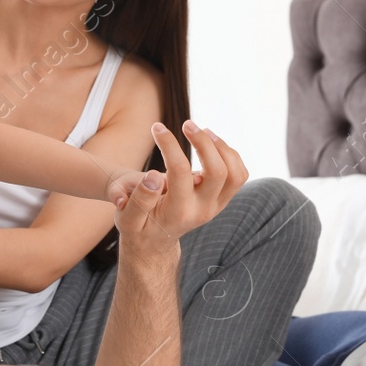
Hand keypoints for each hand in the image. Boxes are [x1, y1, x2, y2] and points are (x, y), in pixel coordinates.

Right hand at [114, 119, 248, 258]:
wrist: (153, 241)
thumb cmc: (136, 225)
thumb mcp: (126, 217)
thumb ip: (137, 199)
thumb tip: (153, 178)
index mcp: (177, 213)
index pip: (180, 172)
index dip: (169, 145)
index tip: (156, 128)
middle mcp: (202, 210)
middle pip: (218, 172)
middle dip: (204, 142)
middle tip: (186, 124)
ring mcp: (216, 206)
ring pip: (235, 173)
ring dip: (221, 147)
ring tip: (201, 131)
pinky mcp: (221, 199)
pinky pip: (238, 174)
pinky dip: (228, 154)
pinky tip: (209, 143)